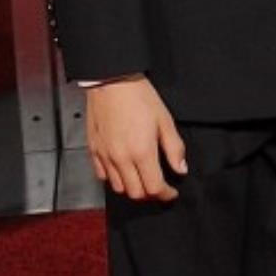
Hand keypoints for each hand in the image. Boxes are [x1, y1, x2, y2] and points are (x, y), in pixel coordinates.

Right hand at [85, 75, 187, 200]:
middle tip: (159, 186)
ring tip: (142, 179)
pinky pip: (102, 176)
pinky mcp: (94, 151)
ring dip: (132, 188)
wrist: (112, 81)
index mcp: (142, 152)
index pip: (154, 188)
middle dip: (150, 194)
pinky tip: (123, 170)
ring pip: (118, 188)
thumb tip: (181, 169)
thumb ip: (174, 148)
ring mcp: (105, 156)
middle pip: (135, 193)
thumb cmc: (139, 97)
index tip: (172, 192)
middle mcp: (121, 158)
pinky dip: (114, 179)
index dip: (166, 194)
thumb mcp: (165, 120)